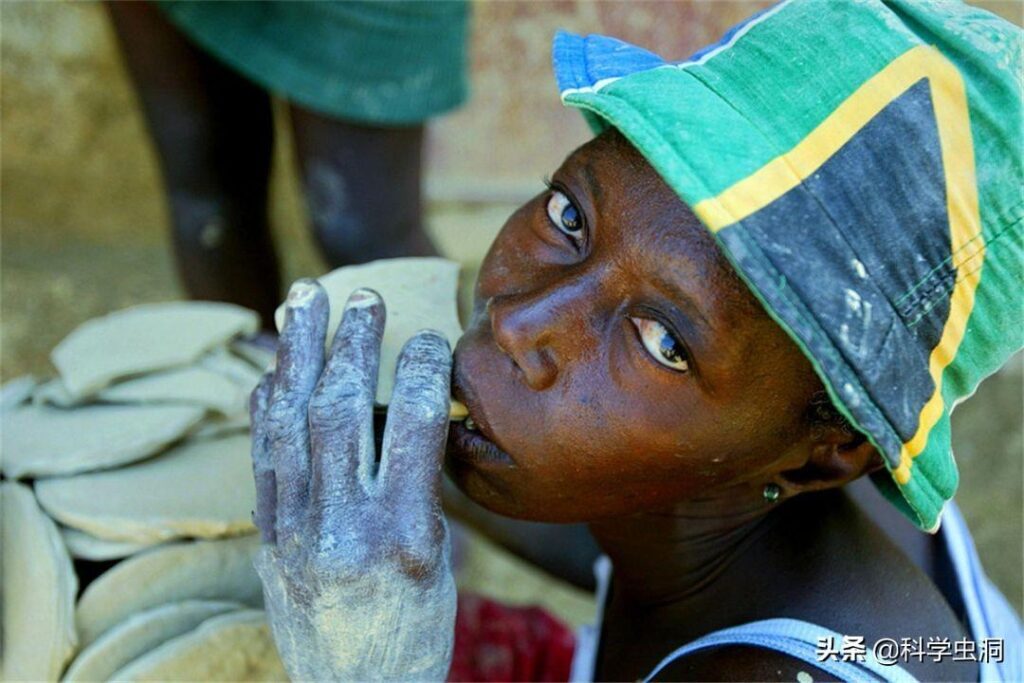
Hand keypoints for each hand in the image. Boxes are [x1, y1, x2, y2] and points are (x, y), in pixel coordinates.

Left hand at [249, 280, 456, 681]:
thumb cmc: (415, 628)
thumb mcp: (439, 558)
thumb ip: (420, 485)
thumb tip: (410, 414)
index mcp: (404, 535)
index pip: (411, 425)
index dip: (420, 367)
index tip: (429, 335)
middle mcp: (343, 527)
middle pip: (339, 409)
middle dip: (349, 341)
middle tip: (359, 292)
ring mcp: (294, 531)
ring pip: (289, 420)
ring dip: (296, 351)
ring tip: (301, 300)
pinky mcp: (267, 537)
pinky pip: (261, 454)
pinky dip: (266, 404)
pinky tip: (272, 368)